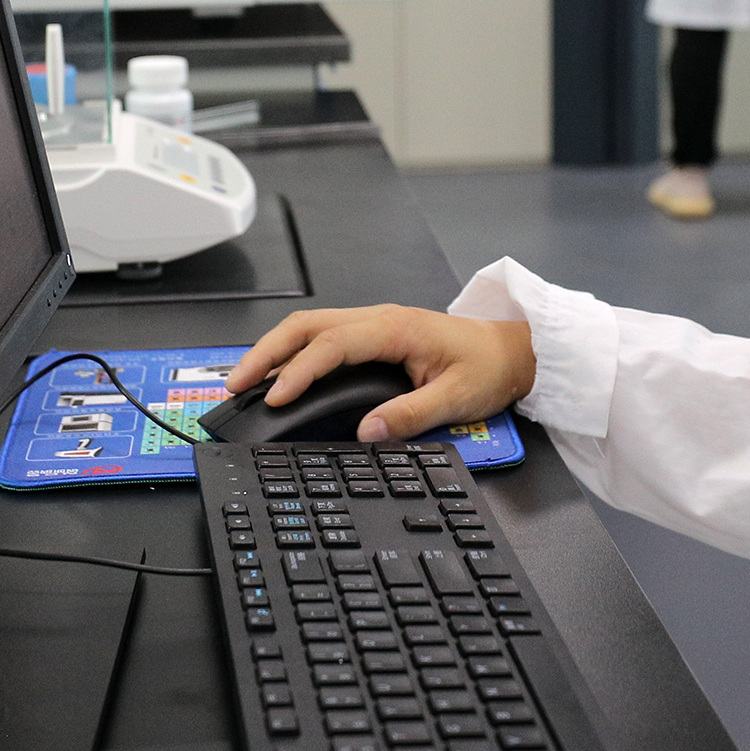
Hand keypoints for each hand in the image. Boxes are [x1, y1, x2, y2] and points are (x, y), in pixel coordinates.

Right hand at [226, 304, 537, 442]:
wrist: (511, 350)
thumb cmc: (487, 368)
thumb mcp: (457, 398)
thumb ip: (411, 415)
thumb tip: (367, 431)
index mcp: (395, 328)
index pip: (332, 344)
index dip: (300, 370)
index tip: (276, 398)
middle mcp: (377, 319)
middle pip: (306, 325)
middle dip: (267, 352)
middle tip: (237, 383)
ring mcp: (372, 324)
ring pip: (309, 327)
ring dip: (274, 350)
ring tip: (246, 380)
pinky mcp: (372, 335)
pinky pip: (321, 337)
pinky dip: (292, 352)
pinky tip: (278, 375)